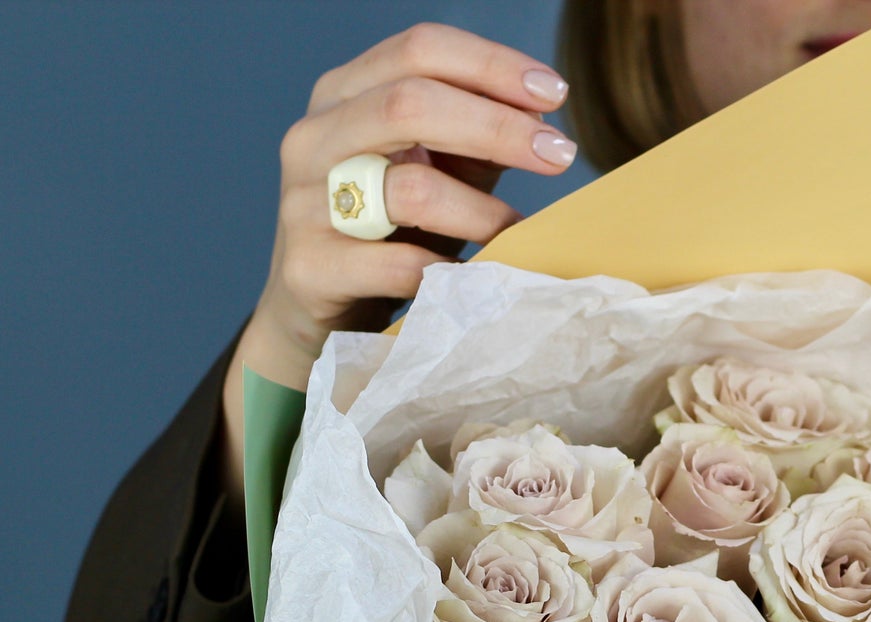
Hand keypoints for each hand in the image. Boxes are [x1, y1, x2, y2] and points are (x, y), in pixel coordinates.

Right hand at [222, 23, 573, 496]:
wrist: (315, 315)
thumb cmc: (388, 237)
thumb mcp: (433, 174)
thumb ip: (475, 141)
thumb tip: (541, 113)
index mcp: (343, 97)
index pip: (418, 50)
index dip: (491, 64)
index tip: (555, 93)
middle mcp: (314, 138)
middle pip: (411, 104)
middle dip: (497, 126)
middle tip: (560, 156)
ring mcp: (303, 203)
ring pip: (409, 188)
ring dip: (482, 212)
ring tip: (520, 231)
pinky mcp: (310, 269)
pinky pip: (398, 267)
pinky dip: (451, 273)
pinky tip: (478, 280)